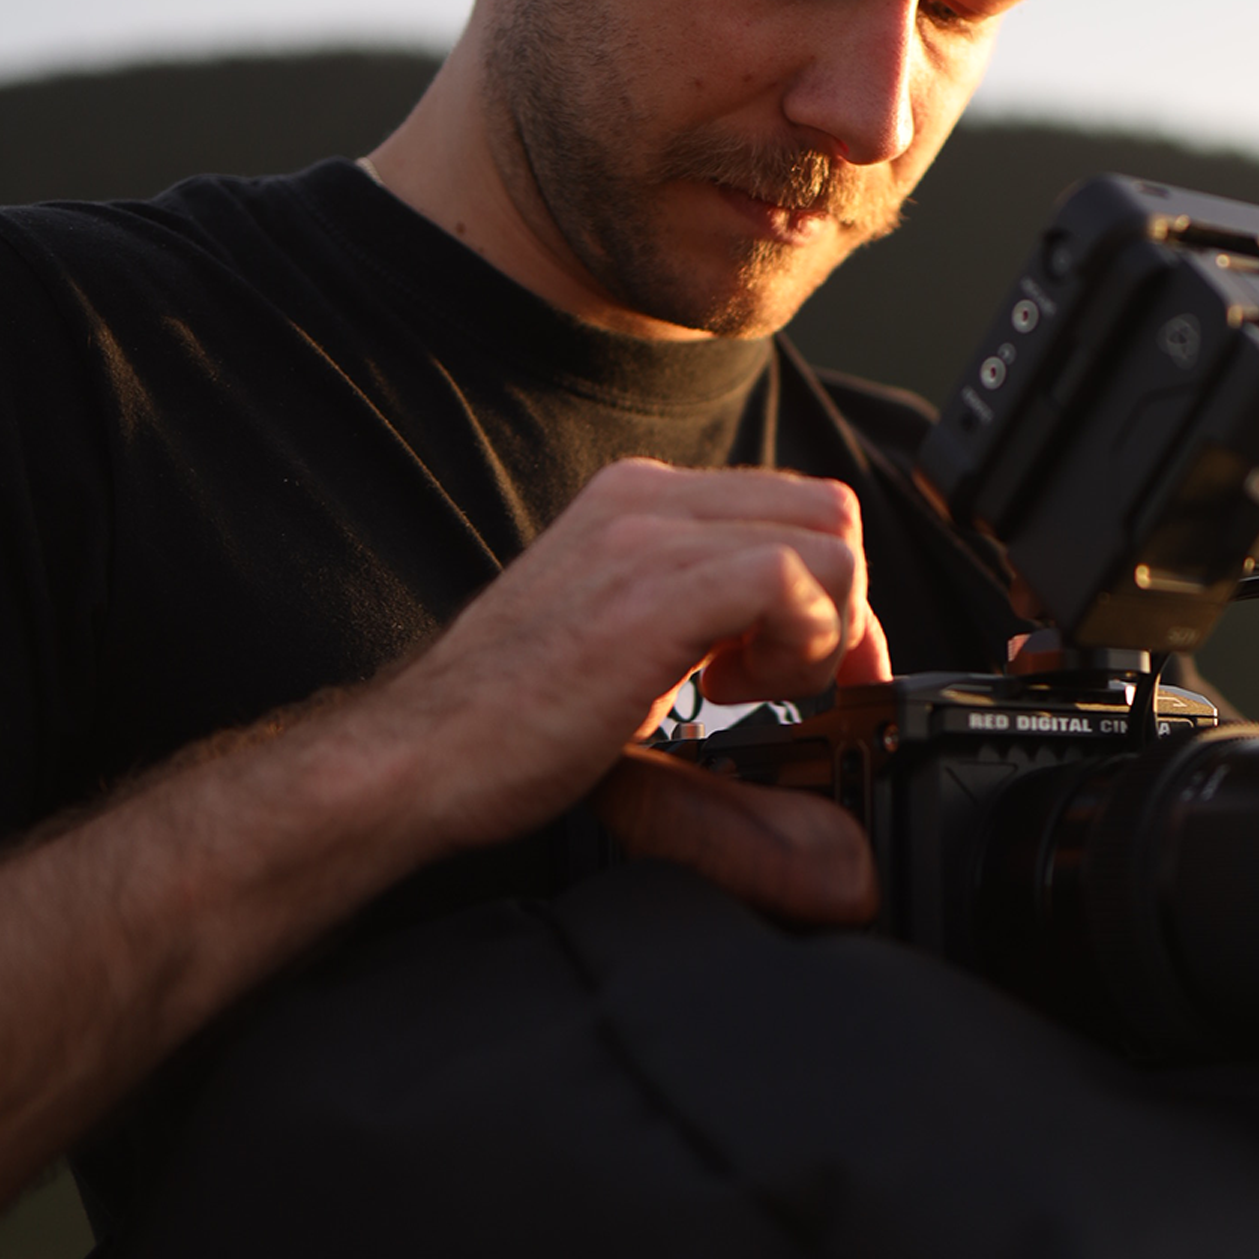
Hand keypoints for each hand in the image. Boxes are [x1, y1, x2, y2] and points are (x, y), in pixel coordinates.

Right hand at [382, 460, 889, 916]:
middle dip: (842, 607)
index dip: (831, 592)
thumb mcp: (625, 641)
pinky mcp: (657, 590)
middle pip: (830, 513)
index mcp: (640, 502)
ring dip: (819, 630)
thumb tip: (803, 647)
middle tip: (790, 684)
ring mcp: (648, 536)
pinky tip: (727, 694)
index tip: (823, 668)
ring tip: (746, 690)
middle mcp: (647, 498)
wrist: (417, 759)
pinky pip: (792, 581)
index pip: (795, 507)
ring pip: (829, 542)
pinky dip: (796, 646)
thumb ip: (703, 617)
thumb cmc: (509, 722)